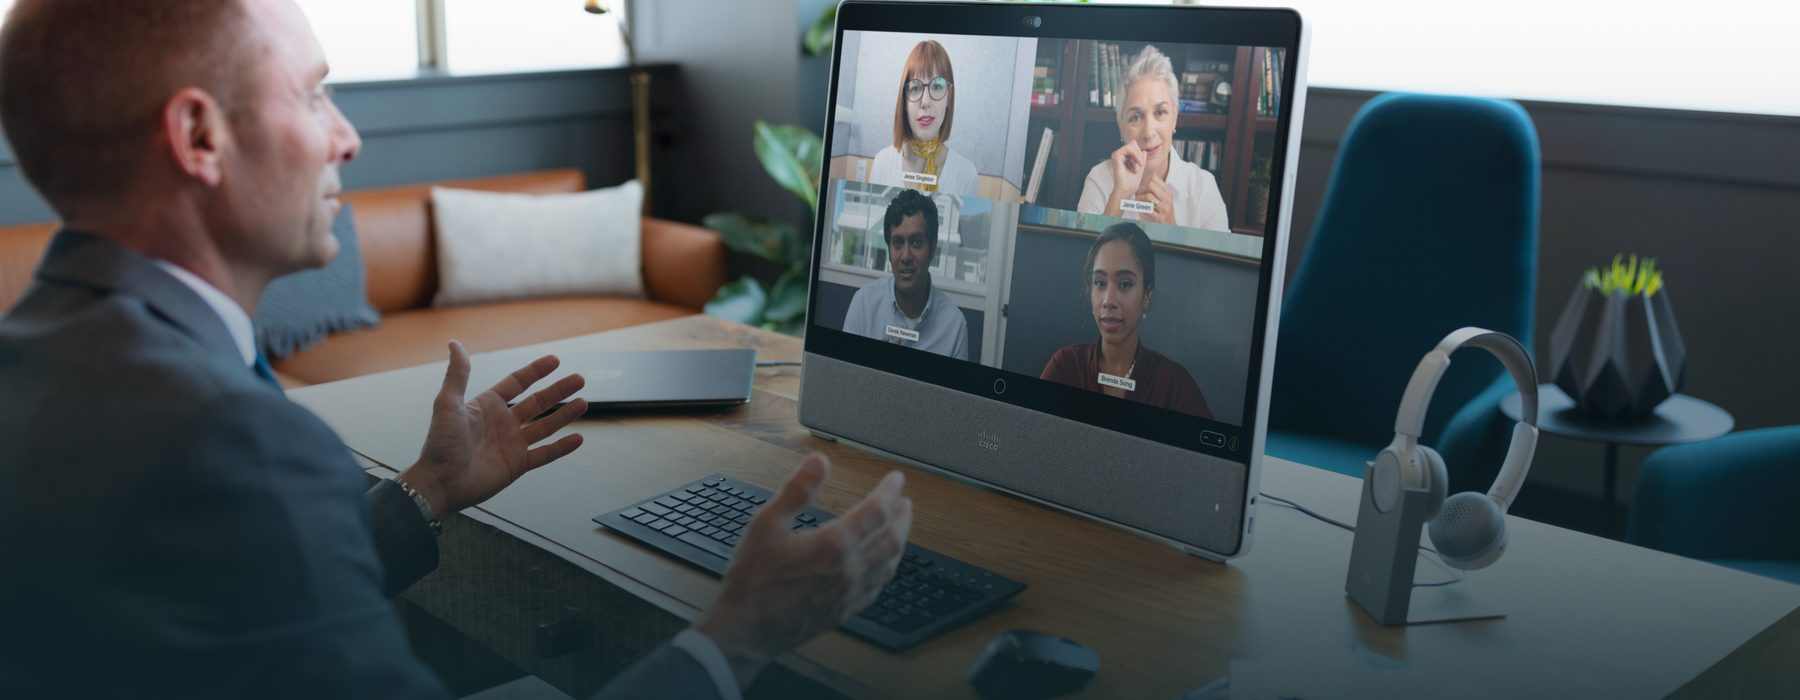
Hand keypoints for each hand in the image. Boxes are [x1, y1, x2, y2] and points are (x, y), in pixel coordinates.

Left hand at [400, 340, 587, 515]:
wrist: (441, 482)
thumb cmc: (440, 445)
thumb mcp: (447, 404)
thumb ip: (457, 374)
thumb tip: (455, 344)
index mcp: (488, 406)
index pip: (517, 383)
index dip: (536, 371)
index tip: (554, 361)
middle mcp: (503, 423)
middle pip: (537, 402)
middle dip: (558, 391)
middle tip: (578, 380)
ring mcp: (512, 444)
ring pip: (545, 426)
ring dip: (564, 415)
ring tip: (583, 403)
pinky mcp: (517, 464)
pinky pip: (544, 454)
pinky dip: (561, 448)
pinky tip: (576, 439)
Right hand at [694, 454, 911, 686]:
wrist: (746, 631)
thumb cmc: (752, 580)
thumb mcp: (766, 524)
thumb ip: (797, 490)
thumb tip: (819, 461)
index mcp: (834, 545)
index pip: (876, 511)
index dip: (890, 491)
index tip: (896, 479)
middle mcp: (850, 570)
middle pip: (892, 539)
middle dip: (902, 517)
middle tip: (905, 502)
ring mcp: (849, 594)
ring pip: (889, 565)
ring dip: (899, 542)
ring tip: (899, 529)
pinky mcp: (843, 612)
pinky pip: (877, 588)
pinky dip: (886, 570)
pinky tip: (882, 567)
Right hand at [1109, 141, 1147, 201]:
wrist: (1127, 190)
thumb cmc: (1132, 182)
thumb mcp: (1140, 168)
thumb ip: (1141, 159)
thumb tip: (1144, 151)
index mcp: (1123, 158)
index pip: (1134, 146)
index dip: (1139, 153)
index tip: (1141, 164)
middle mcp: (1118, 155)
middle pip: (1133, 143)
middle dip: (1139, 154)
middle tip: (1140, 165)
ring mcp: (1116, 155)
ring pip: (1132, 145)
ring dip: (1138, 156)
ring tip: (1137, 167)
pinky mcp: (1116, 156)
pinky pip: (1129, 148)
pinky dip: (1135, 156)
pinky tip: (1135, 166)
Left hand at [1137, 175, 1176, 224]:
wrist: (1168, 226)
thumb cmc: (1160, 211)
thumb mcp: (1160, 197)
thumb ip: (1153, 189)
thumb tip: (1141, 177)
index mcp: (1167, 191)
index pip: (1154, 177)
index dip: (1144, 180)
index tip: (1139, 186)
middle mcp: (1167, 198)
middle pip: (1150, 184)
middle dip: (1141, 188)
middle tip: (1137, 193)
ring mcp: (1164, 208)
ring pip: (1148, 195)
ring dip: (1139, 197)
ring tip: (1136, 200)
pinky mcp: (1159, 218)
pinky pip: (1146, 208)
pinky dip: (1139, 206)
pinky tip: (1138, 207)